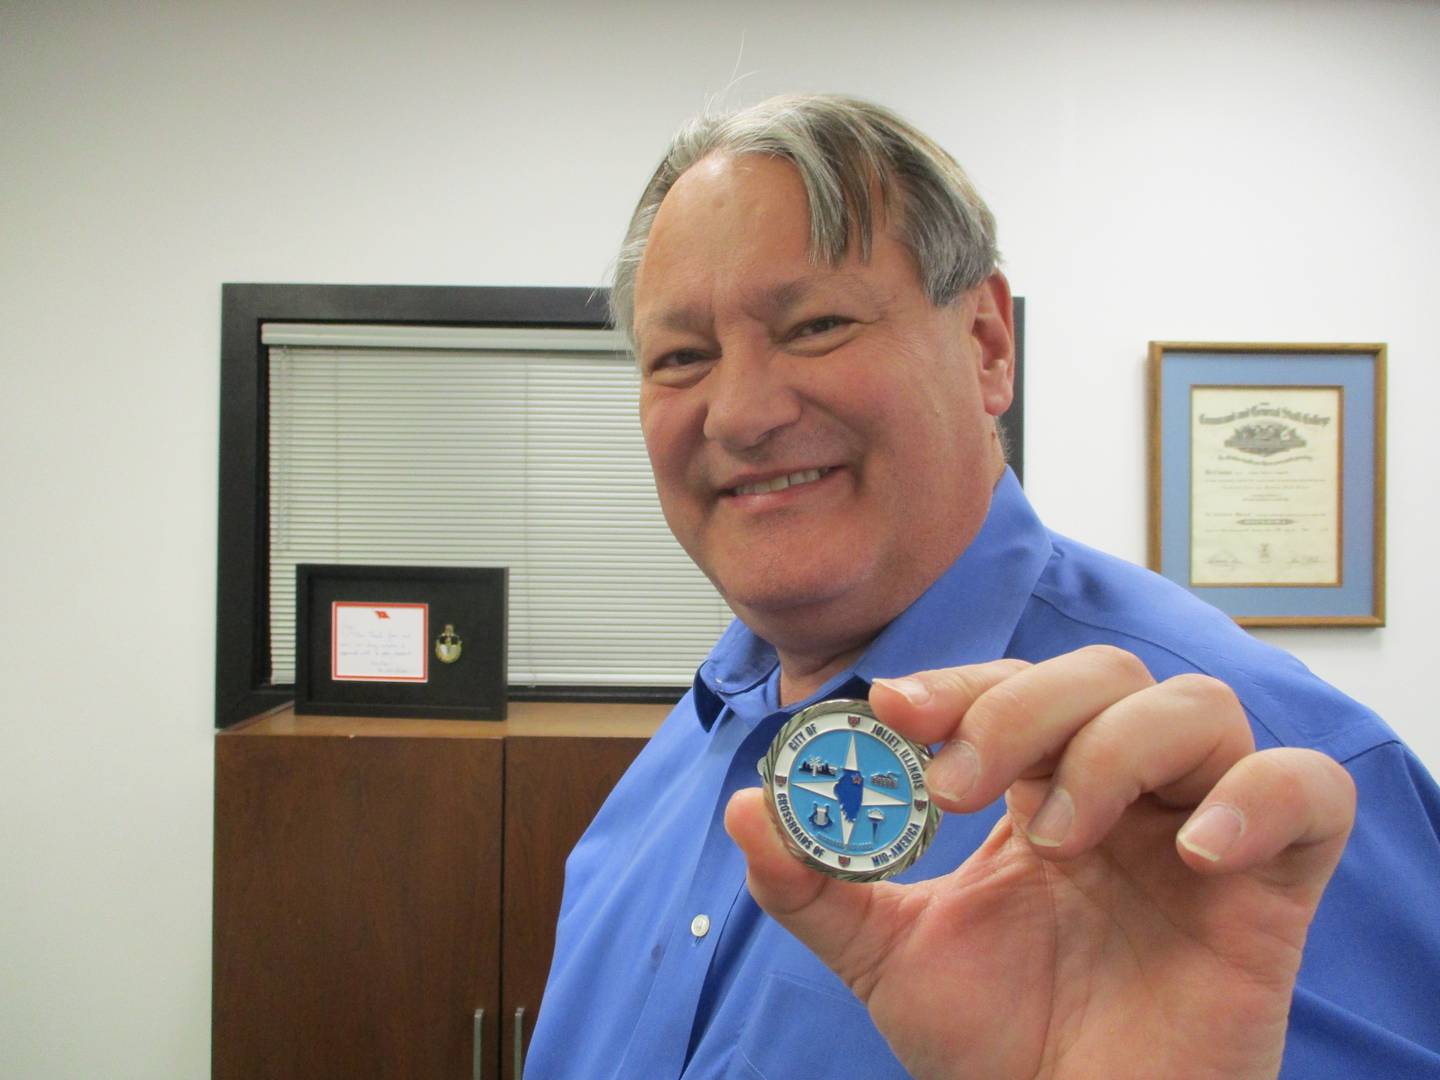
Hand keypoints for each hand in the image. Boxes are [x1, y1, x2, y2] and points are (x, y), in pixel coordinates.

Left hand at [725, 647, 1355, 1078]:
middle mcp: (1124, 796)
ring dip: (1114, 749)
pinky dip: (1259, 796)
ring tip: (1061, 839)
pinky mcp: (1274, 888)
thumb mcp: (885, 957)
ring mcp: (1201, 832)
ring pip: (1196, 708)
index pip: (1014, 685)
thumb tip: (743, 808)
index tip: (896, 706)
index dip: (962, 681)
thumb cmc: (996, 1046)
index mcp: (1041, 794)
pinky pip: (1311, 794)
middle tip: (958, 786)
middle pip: (1103, 675)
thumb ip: (812, 885)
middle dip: (1021, 707)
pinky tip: (1195, 853)